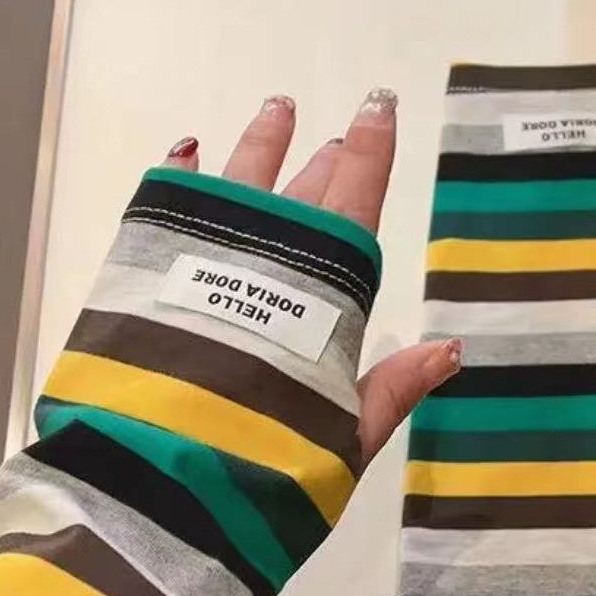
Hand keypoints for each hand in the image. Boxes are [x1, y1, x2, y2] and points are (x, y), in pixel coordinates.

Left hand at [162, 89, 461, 466]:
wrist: (158, 487)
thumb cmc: (265, 475)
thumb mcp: (343, 443)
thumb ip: (390, 391)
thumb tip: (451, 347)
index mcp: (320, 304)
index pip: (354, 210)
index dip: (370, 157)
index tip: (378, 108)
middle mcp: (263, 269)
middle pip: (301, 201)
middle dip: (324, 164)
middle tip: (336, 137)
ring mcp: (200, 265)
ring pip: (237, 188)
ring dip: (259, 146)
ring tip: (276, 108)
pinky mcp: (144, 274)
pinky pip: (164, 207)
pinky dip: (180, 177)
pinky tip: (190, 149)